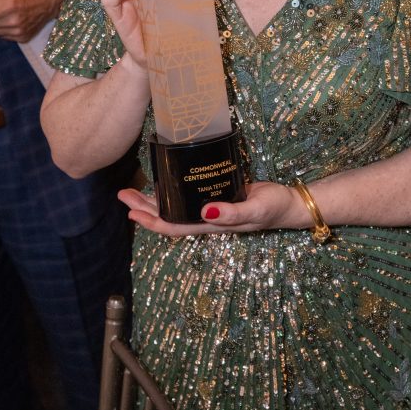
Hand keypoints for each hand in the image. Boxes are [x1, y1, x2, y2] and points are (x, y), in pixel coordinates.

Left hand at [118, 181, 301, 237]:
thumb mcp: (255, 210)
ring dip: (153, 200)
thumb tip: (204, 211)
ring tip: (133, 189)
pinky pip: (186, 196)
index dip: (151, 221)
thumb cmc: (272, 207)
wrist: (287, 203)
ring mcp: (209, 208)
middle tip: (123, 193)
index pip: (174, 227)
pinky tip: (164, 182)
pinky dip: (171, 191)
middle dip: (144, 207)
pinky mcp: (216, 194)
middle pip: (168, 216)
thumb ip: (232, 213)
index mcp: (211, 224)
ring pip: (174, 206)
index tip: (131, 210)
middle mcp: (205, 218)